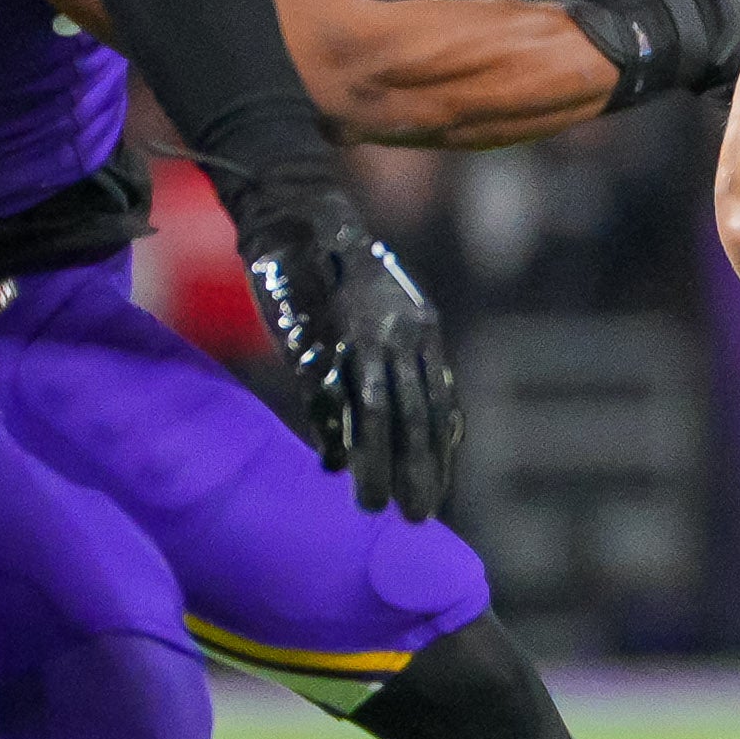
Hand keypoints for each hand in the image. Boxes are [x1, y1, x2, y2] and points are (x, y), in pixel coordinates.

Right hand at [233, 168, 461, 520]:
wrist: (300, 222)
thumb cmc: (345, 277)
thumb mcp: (394, 313)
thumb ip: (409, 364)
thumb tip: (428, 423)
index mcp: (421, 329)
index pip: (439, 403)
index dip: (438, 452)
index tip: (437, 491)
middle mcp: (396, 335)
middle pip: (413, 417)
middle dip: (416, 470)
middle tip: (415, 516)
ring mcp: (355, 338)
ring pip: (374, 415)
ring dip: (375, 465)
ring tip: (373, 505)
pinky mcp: (313, 340)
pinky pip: (328, 399)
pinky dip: (334, 435)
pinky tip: (333, 463)